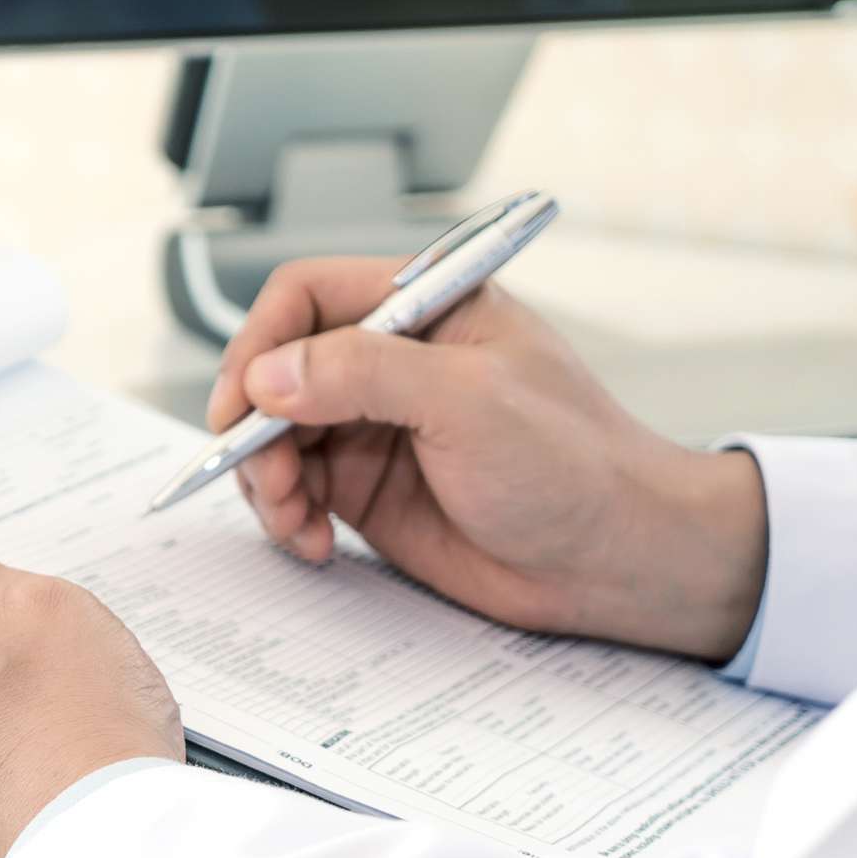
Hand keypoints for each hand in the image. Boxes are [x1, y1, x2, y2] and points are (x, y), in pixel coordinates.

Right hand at [209, 258, 769, 660]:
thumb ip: (364, 373)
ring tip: (295, 523)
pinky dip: (286, 518)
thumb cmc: (575, 466)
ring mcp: (375, 426)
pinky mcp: (368, 489)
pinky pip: (294, 491)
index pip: (307, 296)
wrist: (614, 562)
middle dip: (256, 427)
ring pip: (274, 436)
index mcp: (424, 307)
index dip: (260, 343)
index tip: (241, 404)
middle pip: (276, 370)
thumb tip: (268, 375)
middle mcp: (391, 361)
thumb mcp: (470, 401)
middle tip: (265, 478)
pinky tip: (314, 542)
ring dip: (265, 480)